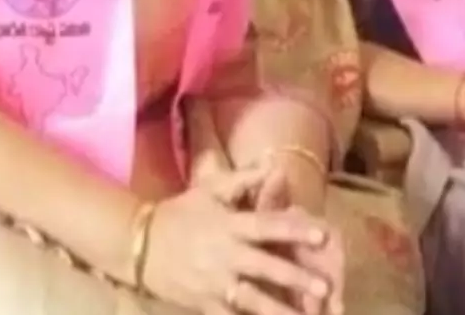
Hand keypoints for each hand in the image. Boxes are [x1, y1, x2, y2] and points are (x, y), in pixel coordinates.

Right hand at [142, 165, 335, 314]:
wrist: (138, 245)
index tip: (322, 235)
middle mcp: (224, 255)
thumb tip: (274, 164)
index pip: (266, 226)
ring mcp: (213, 283)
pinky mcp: (203, 304)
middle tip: (326, 287)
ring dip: (278, 311)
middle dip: (295, 278)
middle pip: (265, 267)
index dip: (294, 230)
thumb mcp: (209, 190)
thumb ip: (243, 179)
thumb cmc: (180, 213)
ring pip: (251, 300)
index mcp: (228, 224)